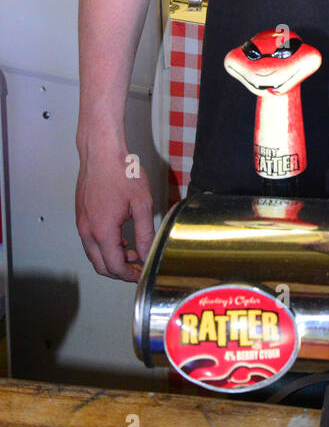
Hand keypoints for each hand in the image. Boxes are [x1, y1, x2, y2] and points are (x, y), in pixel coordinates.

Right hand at [75, 138, 155, 281]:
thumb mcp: (142, 204)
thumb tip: (148, 253)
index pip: (114, 266)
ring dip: (111, 258)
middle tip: (137, 266)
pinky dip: (104, 246)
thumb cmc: (121, 172)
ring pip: (93, 254)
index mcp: (103, 230)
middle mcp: (87, 230)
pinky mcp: (81, 216)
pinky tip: (120, 238)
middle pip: (100, 265)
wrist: (101, 152)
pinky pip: (90, 240)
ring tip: (132, 252)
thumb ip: (145, 233)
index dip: (129, 275)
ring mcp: (81, 223)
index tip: (141, 273)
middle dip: (119, 271)